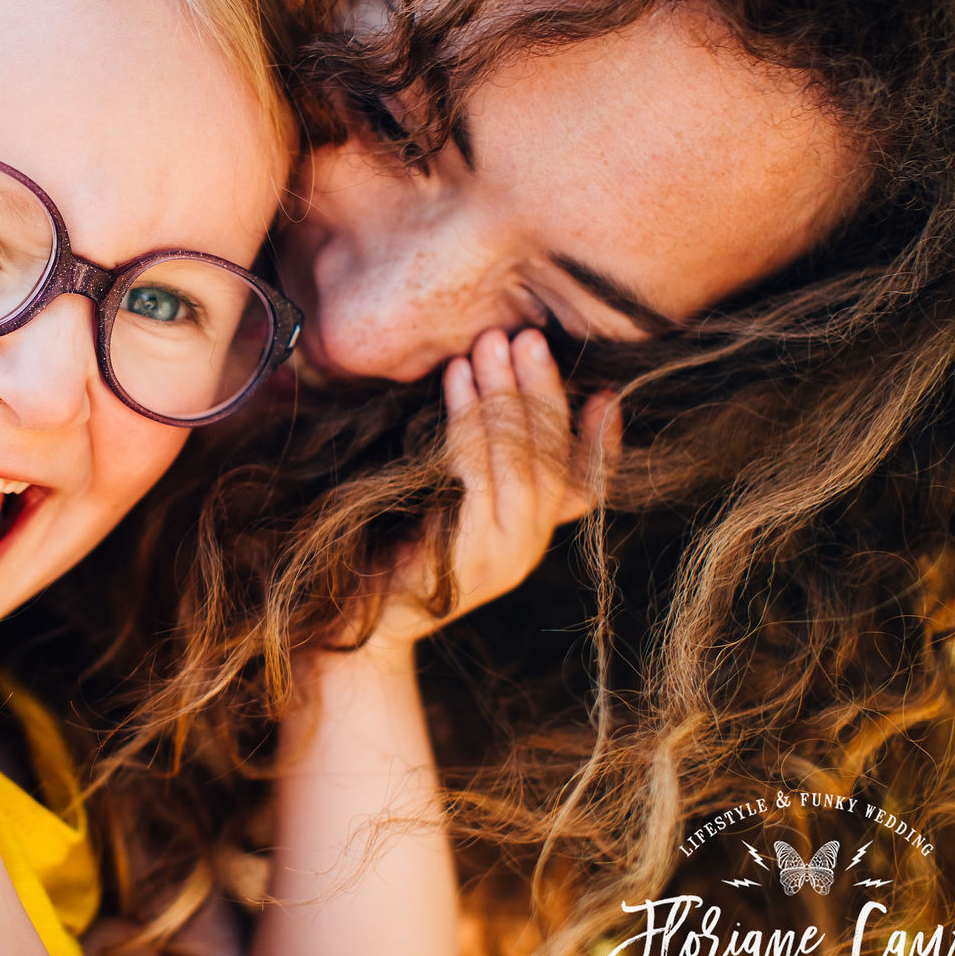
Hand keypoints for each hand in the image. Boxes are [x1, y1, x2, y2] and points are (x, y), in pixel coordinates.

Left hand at [374, 327, 620, 650]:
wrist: (349, 619)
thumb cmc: (386, 546)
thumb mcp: (438, 496)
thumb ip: (469, 460)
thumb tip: (473, 377)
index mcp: (527, 534)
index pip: (588, 487)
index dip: (602, 441)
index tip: (605, 391)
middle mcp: (526, 547)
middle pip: (554, 458)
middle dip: (542, 390)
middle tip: (525, 336)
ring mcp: (503, 556)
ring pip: (523, 462)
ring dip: (506, 396)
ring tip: (488, 347)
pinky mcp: (470, 557)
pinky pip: (483, 479)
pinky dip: (472, 425)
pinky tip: (457, 385)